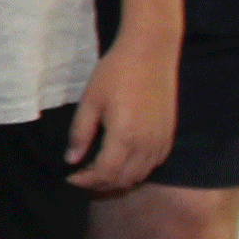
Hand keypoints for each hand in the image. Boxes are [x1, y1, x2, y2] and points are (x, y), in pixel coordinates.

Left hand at [67, 36, 178, 194]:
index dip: (85, 181)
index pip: (105, 174)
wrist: (151, 53)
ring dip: (119, 179)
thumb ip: (80, 134)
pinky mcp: (169, 134)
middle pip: (123, 180)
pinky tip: (122, 160)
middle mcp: (146, 145)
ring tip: (99, 171)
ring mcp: (161, 141)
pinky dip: (137, 170)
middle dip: (100, 184)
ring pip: (140, 175)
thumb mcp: (90, 102)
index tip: (70, 177)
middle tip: (82, 177)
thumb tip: (71, 160)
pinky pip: (154, 164)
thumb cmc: (115, 73)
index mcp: (124, 137)